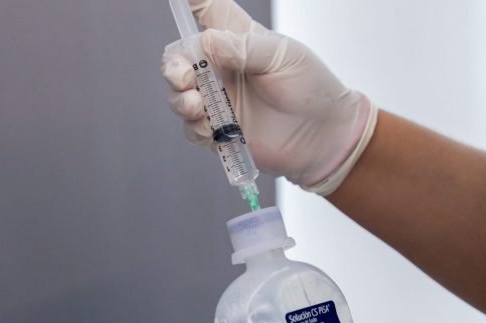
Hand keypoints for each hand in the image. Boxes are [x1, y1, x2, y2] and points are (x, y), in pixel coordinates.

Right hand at [162, 0, 374, 188]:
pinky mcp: (221, 132)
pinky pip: (194, 129)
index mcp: (237, 42)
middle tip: (184, 77)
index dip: (191, 2)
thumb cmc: (311, 87)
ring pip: (180, 97)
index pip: (208, 12)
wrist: (325, 135)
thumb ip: (242, 48)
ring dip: (181, 100)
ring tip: (197, 105)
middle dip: (173, 67)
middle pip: (180, 60)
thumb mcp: (282, 56)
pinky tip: (210, 128)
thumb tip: (204, 42)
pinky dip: (196, 128)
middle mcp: (223, 70)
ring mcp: (220, 102)